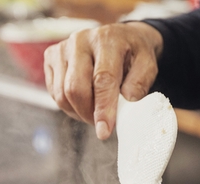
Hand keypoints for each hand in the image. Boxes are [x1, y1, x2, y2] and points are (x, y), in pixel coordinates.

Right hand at [44, 22, 162, 139]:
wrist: (119, 37)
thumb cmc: (133, 54)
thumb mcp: (148, 64)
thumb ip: (140, 82)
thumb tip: (128, 99)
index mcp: (107, 40)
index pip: (102, 79)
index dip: (103, 108)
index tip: (104, 131)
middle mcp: (80, 40)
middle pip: (75, 89)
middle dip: (88, 114)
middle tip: (102, 123)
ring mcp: (62, 48)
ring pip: (61, 94)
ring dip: (77, 112)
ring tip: (94, 111)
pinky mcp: (51, 56)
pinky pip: (54, 92)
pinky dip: (68, 105)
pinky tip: (83, 101)